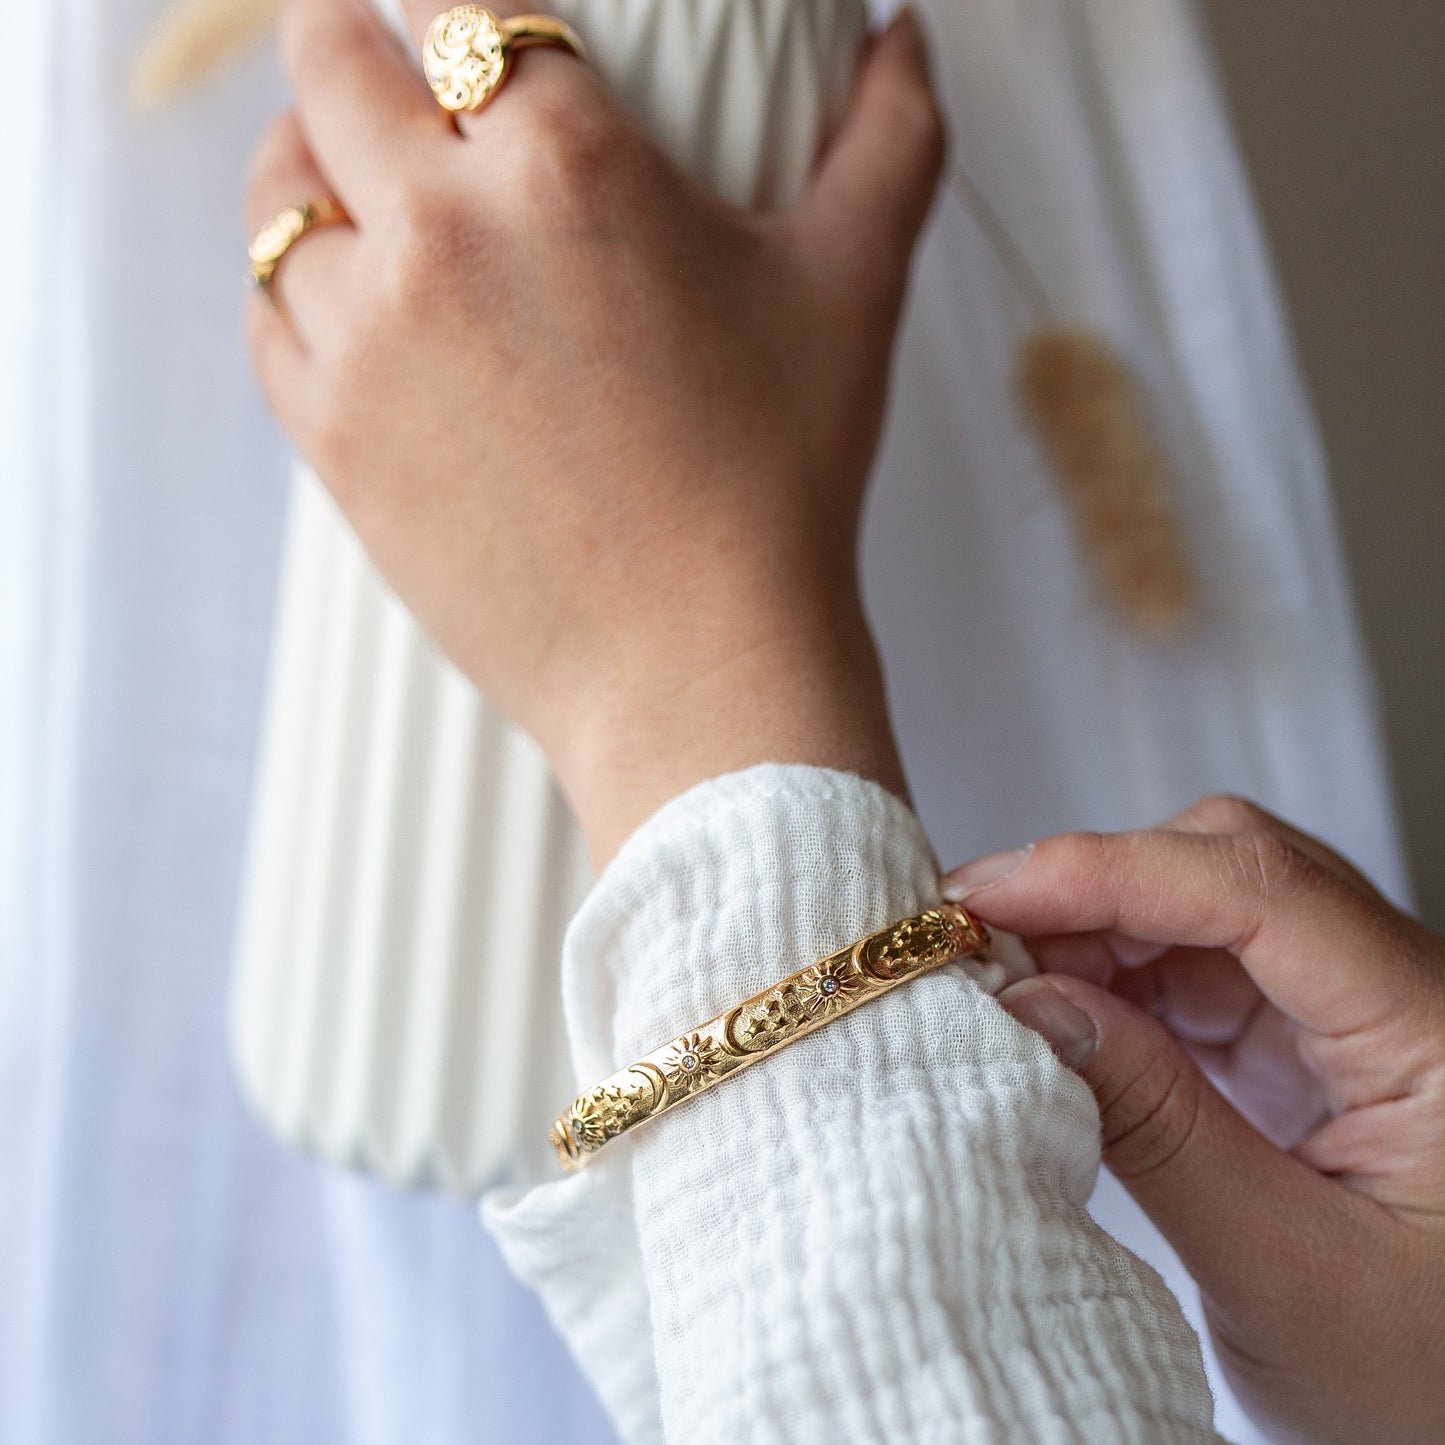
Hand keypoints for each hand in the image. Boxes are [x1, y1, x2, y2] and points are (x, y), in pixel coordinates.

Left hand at [245, 0, 945, 861]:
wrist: (698, 669)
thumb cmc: (780, 481)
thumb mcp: (853, 287)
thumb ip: (889, 134)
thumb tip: (906, 37)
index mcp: (565, 161)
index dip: (458, 3)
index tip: (473, 34)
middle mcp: (439, 228)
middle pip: (323, 58)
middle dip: (355, 49)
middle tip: (398, 83)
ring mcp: (367, 337)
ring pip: (276, 190)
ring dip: (313, 169)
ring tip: (365, 195)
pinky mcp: (333, 439)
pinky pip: (265, 316)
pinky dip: (295, 292)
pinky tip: (353, 307)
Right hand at [944, 796, 1444, 1444]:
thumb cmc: (1423, 1386)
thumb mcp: (1285, 1277)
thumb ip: (1158, 1130)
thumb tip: (1029, 1004)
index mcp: (1438, 1035)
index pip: (1265, 892)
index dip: (1110, 870)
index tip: (985, 895)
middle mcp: (1401, 994)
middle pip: (1228, 873)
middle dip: (1088, 892)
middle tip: (969, 943)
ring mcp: (1353, 1014)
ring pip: (1200, 913)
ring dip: (1089, 934)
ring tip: (998, 987)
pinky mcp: (1308, 1044)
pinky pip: (1194, 973)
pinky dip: (1111, 983)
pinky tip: (1053, 1016)